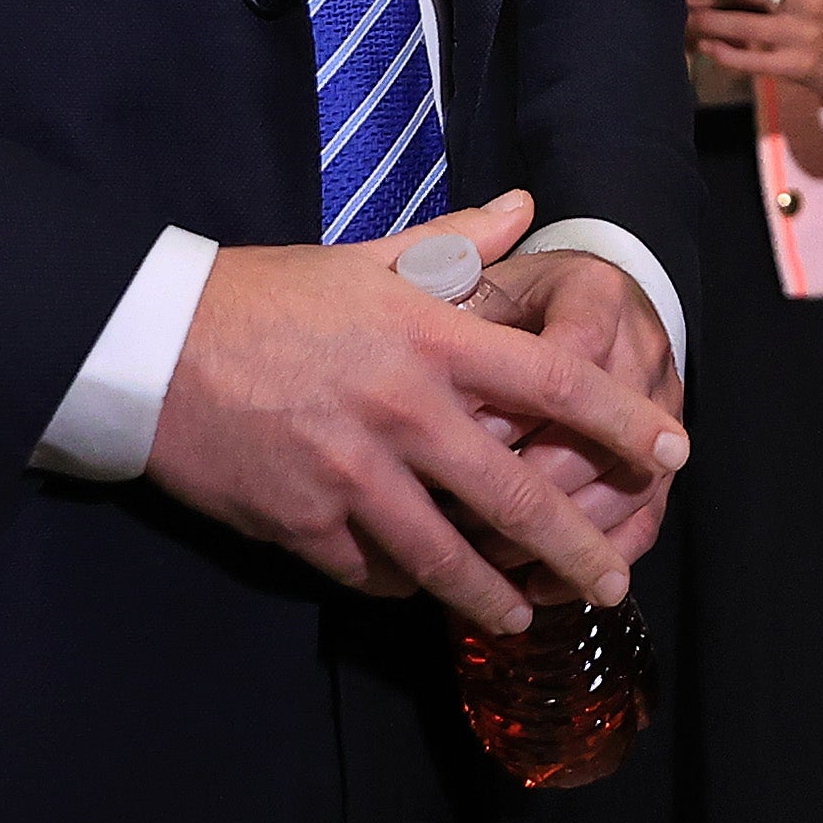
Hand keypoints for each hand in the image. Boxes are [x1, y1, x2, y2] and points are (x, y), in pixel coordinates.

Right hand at [145, 191, 690, 632]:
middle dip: (577, 546)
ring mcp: (351, 476)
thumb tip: (527, 207)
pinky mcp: (302, 523)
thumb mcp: (364, 256)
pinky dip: (404, 585)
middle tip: (614, 581)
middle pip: (517, 495)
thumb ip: (455, 243)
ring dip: (495, 594)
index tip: (671, 450)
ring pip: (447, 557)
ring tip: (526, 615)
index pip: (554, 384)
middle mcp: (402, 412)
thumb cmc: (265, 295)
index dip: (622, 420)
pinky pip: (373, 571)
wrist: (151, 342)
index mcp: (427, 338)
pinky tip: (423, 591)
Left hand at [472, 240, 686, 573]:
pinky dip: (590, 558)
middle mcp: (642, 352)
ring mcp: (664, 411)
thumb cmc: (517, 299)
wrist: (585, 296)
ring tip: (488, 559)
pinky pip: (643, 521)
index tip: (458, 440)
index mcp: (595, 295)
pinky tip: (539, 584)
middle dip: (525, 489)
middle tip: (458, 516)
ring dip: (555, 537)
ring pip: (623, 490)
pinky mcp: (664, 460)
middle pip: (597, 438)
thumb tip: (426, 387)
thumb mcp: (484, 284)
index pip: (564, 364)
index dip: (512, 413)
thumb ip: (455, 319)